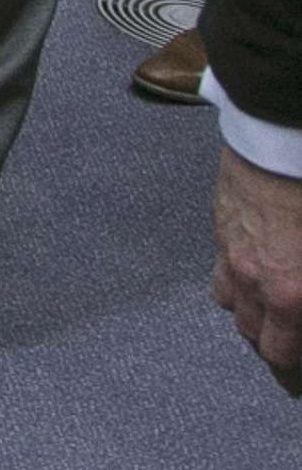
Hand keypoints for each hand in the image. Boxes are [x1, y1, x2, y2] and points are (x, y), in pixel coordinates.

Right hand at [213, 144, 301, 394]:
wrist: (278, 137)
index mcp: (288, 294)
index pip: (281, 354)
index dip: (290, 372)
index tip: (295, 377)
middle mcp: (252, 279)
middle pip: (250, 333)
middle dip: (271, 344)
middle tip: (290, 342)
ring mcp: (229, 250)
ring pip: (228, 301)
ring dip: (249, 311)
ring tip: (269, 305)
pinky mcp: (220, 223)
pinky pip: (220, 265)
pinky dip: (235, 277)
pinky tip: (255, 264)